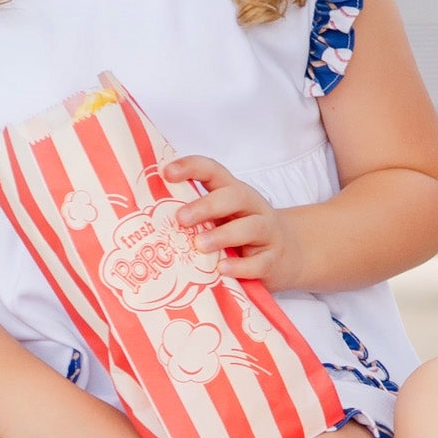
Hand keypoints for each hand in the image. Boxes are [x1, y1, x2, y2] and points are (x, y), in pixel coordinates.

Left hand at [161, 155, 295, 288]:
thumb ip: (197, 215)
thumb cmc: (243, 235)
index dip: (191, 167)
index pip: (214, 171)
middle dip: (206, 206)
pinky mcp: (272, 261)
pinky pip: (259, 263)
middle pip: (234, 197)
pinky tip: (222, 269)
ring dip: (222, 235)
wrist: (290, 254)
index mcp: (234, 193)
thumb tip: (147, 219)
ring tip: (199, 246)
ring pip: (250, 227)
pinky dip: (240, 266)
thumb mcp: (224, 217)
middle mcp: (252, 208)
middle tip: (180, 218)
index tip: (167, 173)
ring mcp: (267, 234)